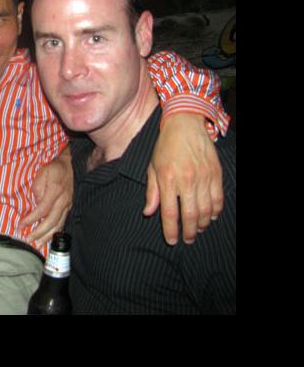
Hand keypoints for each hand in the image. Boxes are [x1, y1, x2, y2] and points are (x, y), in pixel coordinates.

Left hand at [21, 145, 72, 247]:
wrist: (71, 166)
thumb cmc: (54, 169)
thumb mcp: (42, 174)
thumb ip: (38, 189)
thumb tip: (35, 204)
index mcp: (55, 191)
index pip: (42, 209)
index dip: (31, 219)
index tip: (21, 225)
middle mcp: (63, 201)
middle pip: (51, 221)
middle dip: (39, 232)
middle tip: (28, 239)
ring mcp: (68, 205)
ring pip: (59, 225)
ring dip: (48, 236)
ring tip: (38, 244)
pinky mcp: (69, 208)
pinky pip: (62, 223)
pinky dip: (55, 232)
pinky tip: (48, 238)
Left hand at [143, 113, 223, 244]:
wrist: (185, 125)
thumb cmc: (165, 147)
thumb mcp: (152, 168)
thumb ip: (152, 192)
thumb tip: (149, 213)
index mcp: (167, 179)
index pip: (169, 212)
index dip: (171, 230)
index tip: (172, 241)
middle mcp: (186, 180)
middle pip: (190, 215)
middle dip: (188, 232)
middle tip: (187, 240)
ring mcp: (203, 177)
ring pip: (206, 209)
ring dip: (201, 223)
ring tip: (196, 229)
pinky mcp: (216, 173)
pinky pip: (218, 198)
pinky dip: (215, 211)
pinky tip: (209, 216)